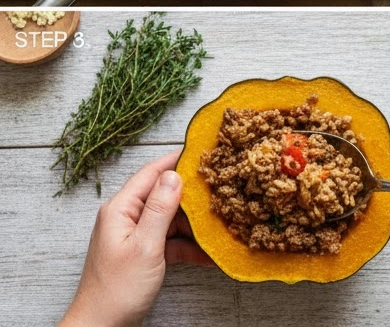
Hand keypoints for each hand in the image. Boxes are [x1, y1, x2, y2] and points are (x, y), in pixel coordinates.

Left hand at [59, 151, 212, 326]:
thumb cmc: (117, 290)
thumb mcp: (145, 246)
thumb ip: (161, 208)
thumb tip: (175, 174)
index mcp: (121, 208)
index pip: (152, 172)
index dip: (178, 159)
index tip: (205, 151)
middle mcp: (127, 217)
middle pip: (164, 194)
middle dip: (192, 193)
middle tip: (221, 186)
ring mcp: (135, 235)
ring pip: (171, 218)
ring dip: (194, 223)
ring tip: (220, 220)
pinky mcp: (144, 253)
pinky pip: (170, 240)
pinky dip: (188, 245)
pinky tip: (209, 253)